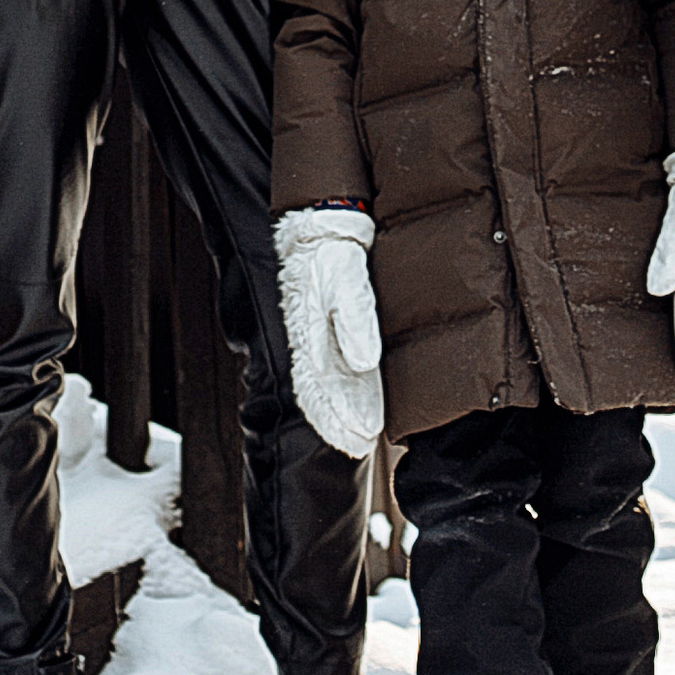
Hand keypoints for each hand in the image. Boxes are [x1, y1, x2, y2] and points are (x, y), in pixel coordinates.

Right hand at [274, 205, 386, 457]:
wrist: (324, 228)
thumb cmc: (333, 254)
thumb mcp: (346, 280)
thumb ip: (355, 319)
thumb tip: (365, 363)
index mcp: (309, 335)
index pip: (318, 388)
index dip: (335, 418)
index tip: (357, 440)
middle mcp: (309, 343)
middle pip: (321, 394)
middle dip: (339, 424)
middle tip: (361, 446)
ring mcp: (316, 338)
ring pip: (326, 386)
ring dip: (341, 415)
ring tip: (361, 439)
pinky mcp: (326, 331)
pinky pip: (329, 370)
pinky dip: (340, 394)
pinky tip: (354, 408)